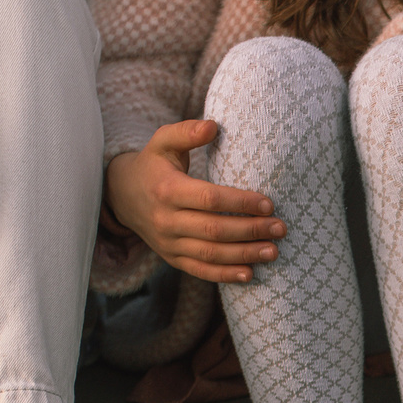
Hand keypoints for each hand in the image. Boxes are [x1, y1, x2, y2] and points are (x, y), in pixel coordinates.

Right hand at [104, 121, 287, 283]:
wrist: (122, 195)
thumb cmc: (153, 164)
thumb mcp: (163, 142)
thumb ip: (186, 132)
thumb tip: (213, 126)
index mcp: (167, 190)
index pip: (209, 200)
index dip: (240, 203)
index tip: (268, 204)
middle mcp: (166, 220)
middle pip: (214, 230)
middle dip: (250, 231)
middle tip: (280, 228)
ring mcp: (168, 243)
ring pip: (210, 254)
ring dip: (244, 255)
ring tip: (273, 251)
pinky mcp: (171, 258)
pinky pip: (200, 270)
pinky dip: (225, 275)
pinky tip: (250, 273)